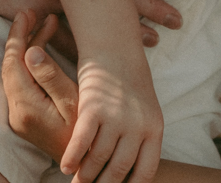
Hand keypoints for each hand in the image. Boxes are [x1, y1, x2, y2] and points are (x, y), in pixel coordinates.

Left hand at [5, 11, 79, 160]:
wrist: (85, 164)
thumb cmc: (86, 132)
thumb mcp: (73, 101)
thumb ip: (50, 76)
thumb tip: (30, 51)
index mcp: (26, 106)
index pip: (13, 62)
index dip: (18, 35)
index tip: (26, 13)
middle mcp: (17, 112)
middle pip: (11, 66)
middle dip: (21, 37)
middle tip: (33, 14)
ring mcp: (19, 116)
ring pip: (15, 73)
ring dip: (26, 48)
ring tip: (43, 26)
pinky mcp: (25, 117)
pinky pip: (21, 83)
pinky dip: (29, 63)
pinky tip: (41, 50)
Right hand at [61, 48, 162, 182]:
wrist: (116, 49)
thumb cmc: (129, 84)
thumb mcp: (145, 110)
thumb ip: (141, 138)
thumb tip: (131, 172)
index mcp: (154, 128)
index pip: (144, 172)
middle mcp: (137, 126)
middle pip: (119, 170)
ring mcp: (116, 117)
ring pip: (97, 159)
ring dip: (85, 176)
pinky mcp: (93, 108)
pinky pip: (81, 142)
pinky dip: (72, 158)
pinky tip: (65, 167)